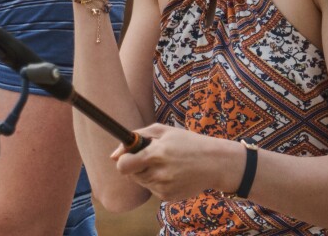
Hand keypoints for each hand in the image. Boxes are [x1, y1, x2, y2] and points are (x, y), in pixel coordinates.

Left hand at [110, 124, 242, 201]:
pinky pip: (152, 189)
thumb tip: (112, 156)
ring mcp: (164, 188)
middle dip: (135, 165)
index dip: (122, 160)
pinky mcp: (169, 197)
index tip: (129, 156)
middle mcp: (159, 173)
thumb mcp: (162, 131)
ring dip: (146, 173)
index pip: (124, 165)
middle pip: (130, 175)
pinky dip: (157, 182)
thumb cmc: (187, 142)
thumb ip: (135, 137)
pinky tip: (172, 174)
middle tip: (151, 158)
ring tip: (165, 165)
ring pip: (141, 182)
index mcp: (156, 154)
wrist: (215, 163)